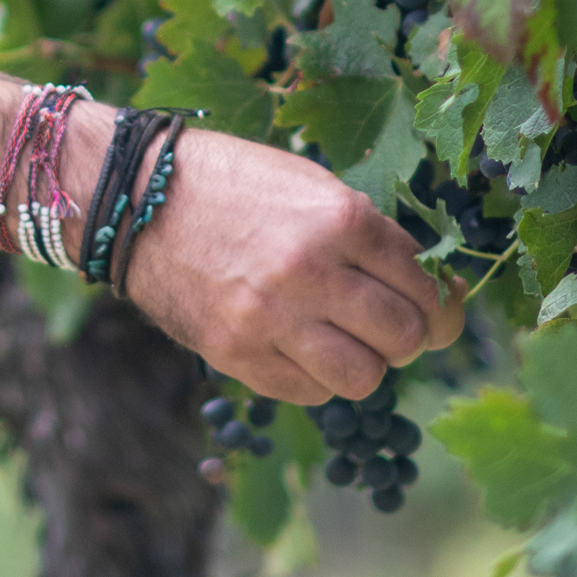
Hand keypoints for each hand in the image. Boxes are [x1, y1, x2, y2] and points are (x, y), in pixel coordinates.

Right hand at [111, 121, 462, 403]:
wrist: (135, 198)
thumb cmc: (232, 185)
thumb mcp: (310, 186)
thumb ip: (367, 236)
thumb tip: (428, 289)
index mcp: (339, 218)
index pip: (424, 284)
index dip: (441, 304)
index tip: (436, 309)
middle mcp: (310, 270)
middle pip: (405, 336)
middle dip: (409, 336)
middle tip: (391, 327)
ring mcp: (270, 317)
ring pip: (365, 377)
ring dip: (366, 364)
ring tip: (347, 343)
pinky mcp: (236, 353)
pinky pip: (310, 392)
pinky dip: (317, 377)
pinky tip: (301, 348)